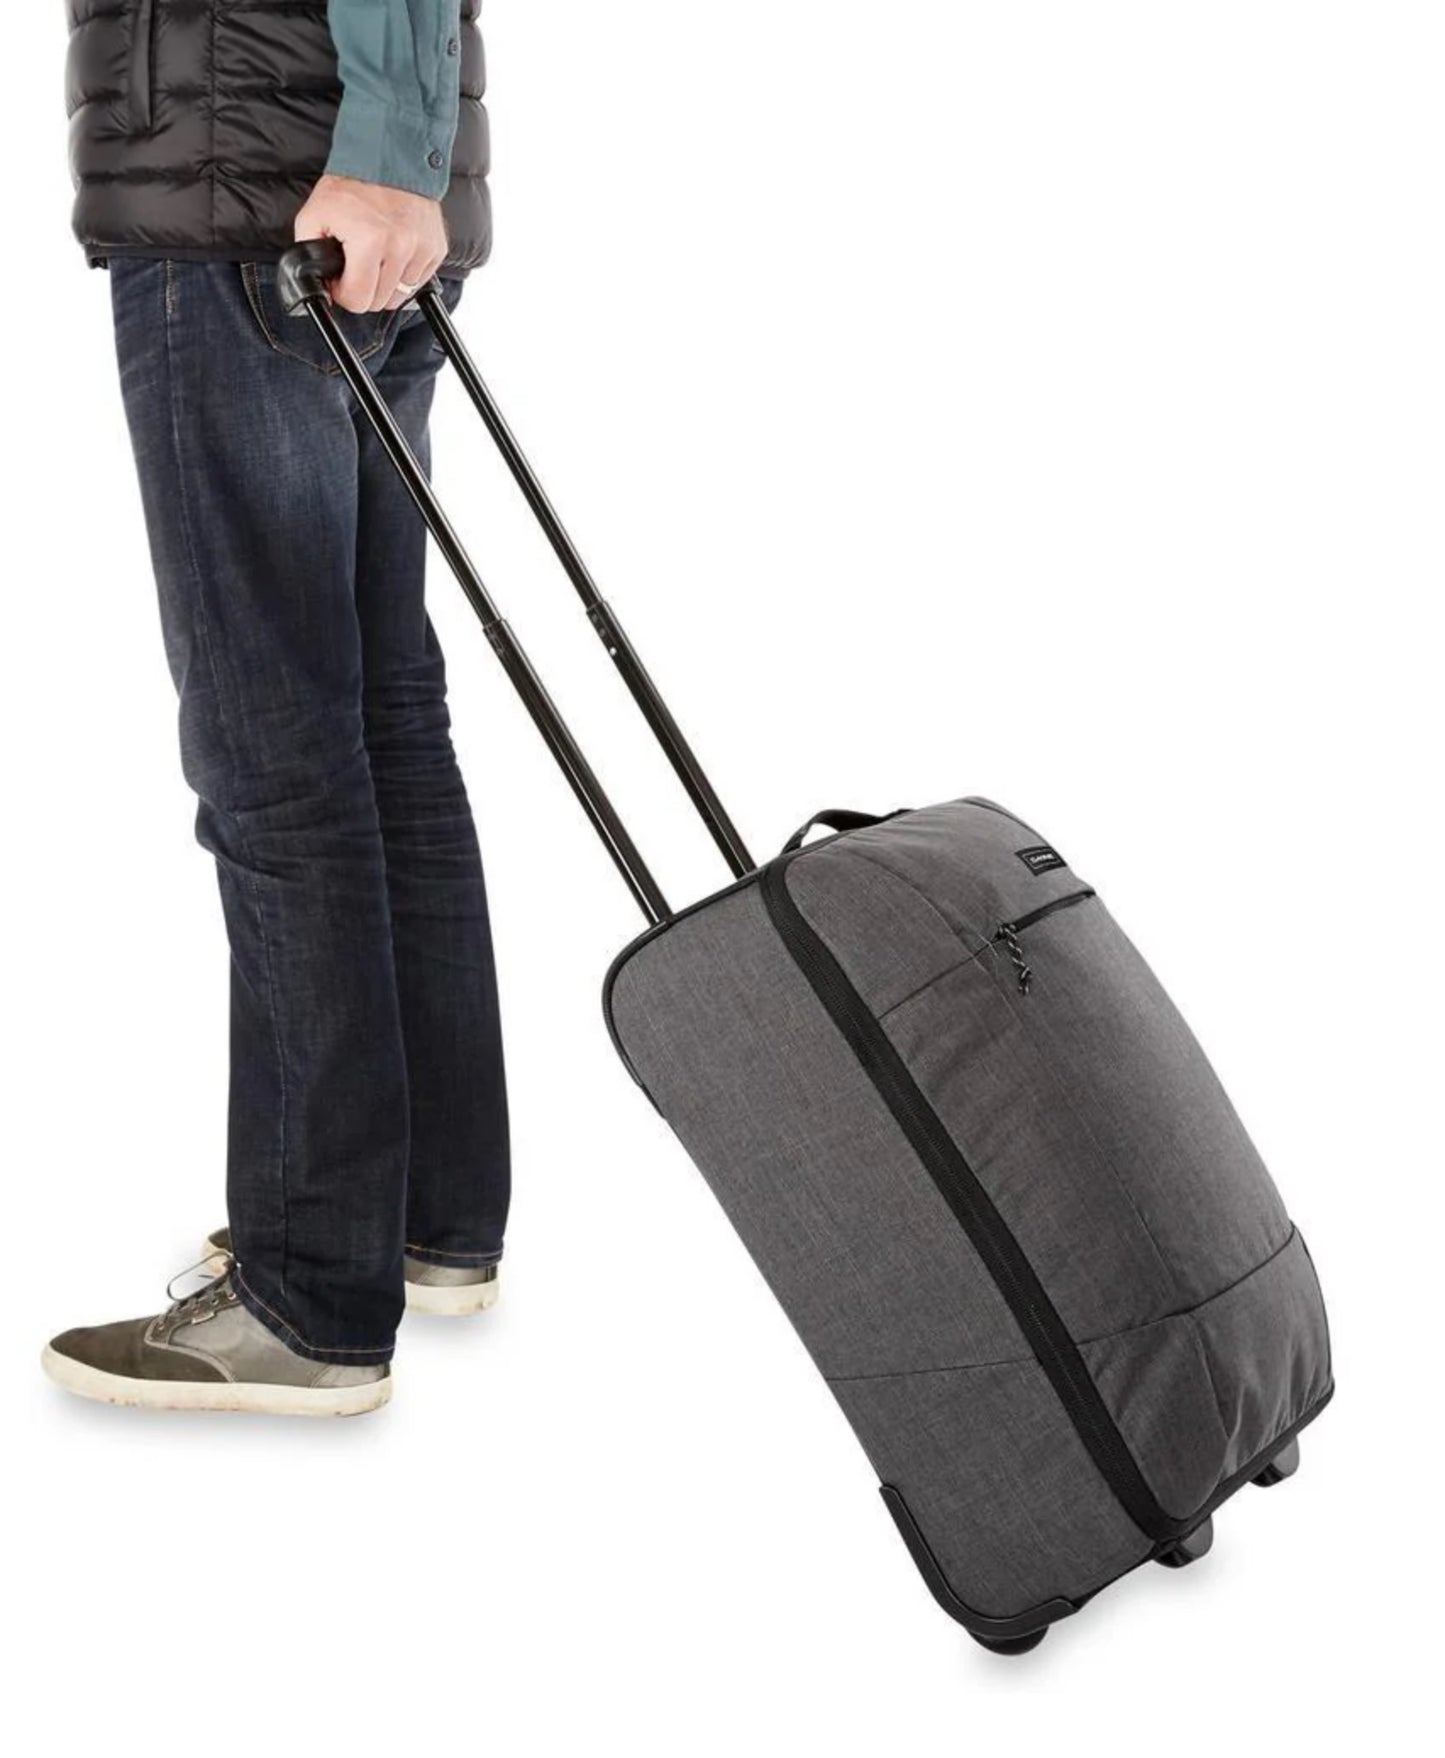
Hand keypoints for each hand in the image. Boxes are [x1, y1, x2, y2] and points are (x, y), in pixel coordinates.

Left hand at [293, 175, 447, 311]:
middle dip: (364, 288)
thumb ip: (309, 251)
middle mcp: (401, 247)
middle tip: (356, 265)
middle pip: (379, 301)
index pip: (358, 300)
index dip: (343, 293)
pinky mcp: (436, 248)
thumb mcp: (314, 214)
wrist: (388, 157)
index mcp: (370, 241)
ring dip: (385, 283)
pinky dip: (404, 274)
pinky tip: (394, 253)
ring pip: (400, 295)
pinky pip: (418, 281)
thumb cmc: (352, 185)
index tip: (341, 279)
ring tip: (376, 257)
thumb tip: (320, 285)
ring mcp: (422, 249)